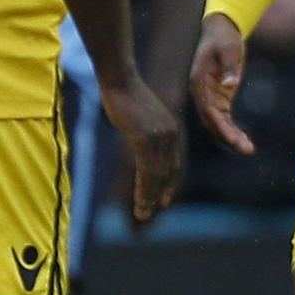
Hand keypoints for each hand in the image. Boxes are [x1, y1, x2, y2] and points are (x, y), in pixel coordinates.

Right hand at [101, 76, 183, 223]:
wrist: (120, 79)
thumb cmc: (124, 93)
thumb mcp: (140, 115)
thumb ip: (144, 130)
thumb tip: (139, 139)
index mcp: (171, 130)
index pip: (174, 163)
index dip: (170, 183)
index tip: (165, 199)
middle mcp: (170, 136)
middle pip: (169, 173)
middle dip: (161, 195)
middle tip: (153, 212)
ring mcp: (159, 139)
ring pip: (158, 177)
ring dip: (151, 199)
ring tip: (144, 215)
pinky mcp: (145, 140)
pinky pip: (147, 172)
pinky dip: (145, 192)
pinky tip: (141, 204)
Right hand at [188, 13, 252, 155]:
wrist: (221, 31)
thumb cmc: (224, 38)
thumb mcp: (229, 49)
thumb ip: (230, 67)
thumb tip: (230, 85)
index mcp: (199, 82)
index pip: (207, 109)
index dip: (220, 125)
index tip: (233, 138)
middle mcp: (201, 92)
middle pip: (212, 120)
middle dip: (227, 136)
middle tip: (246, 149)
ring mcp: (210, 95)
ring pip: (217, 121)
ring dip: (230, 136)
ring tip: (248, 149)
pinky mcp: (219, 96)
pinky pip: (224, 117)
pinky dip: (232, 128)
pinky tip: (244, 140)